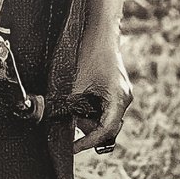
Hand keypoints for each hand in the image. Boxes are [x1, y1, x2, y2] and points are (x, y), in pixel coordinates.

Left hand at [63, 30, 130, 153]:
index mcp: (118, 99)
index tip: (74, 148)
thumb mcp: (76, 83)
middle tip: (70, 123)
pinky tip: (80, 102)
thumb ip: (69, 105)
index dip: (88, 142)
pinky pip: (106, 108)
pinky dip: (93, 109)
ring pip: (106, 118)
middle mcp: (124, 98)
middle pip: (108, 127)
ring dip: (90, 118)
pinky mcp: (117, 89)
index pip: (105, 131)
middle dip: (88, 129)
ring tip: (74, 108)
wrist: (100, 30)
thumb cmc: (90, 53)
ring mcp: (122, 93)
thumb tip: (55, 121)